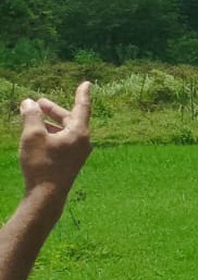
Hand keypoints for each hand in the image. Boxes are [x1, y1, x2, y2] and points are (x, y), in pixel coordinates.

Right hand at [18, 81, 92, 198]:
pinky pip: (63, 142)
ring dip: (50, 123)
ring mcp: (78, 153)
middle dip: (54, 110)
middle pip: (70, 119)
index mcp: (79, 133)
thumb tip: (28, 102)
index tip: (87, 83)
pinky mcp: (70, 162)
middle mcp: (83, 142)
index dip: (82, 94)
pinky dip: (51, 135)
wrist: (46, 196)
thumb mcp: (32, 136)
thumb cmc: (41, 164)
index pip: (82, 107)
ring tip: (33, 118)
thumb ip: (31, 116)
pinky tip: (36, 136)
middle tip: (39, 103)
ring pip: (65, 131)